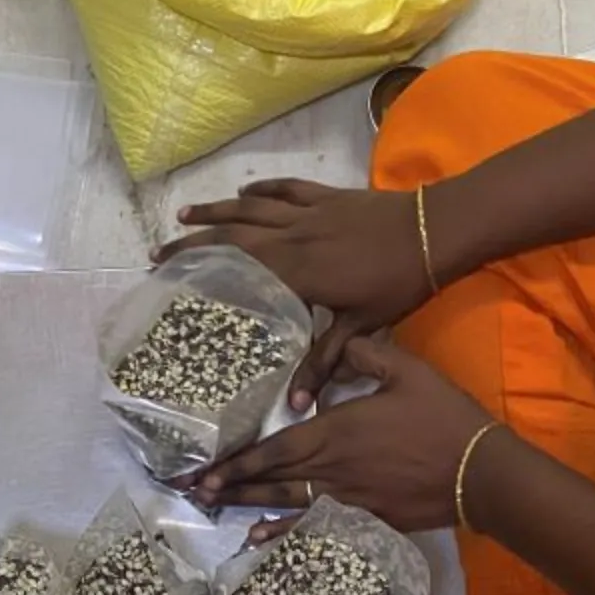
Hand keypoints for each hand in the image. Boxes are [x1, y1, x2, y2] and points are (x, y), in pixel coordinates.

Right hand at [155, 180, 436, 406]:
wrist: (433, 233)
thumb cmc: (398, 284)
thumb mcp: (361, 326)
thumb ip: (324, 361)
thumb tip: (296, 405)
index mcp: (297, 270)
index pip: (238, 269)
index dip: (202, 271)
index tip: (170, 278)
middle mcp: (293, 236)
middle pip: (232, 236)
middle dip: (193, 243)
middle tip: (161, 254)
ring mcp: (309, 212)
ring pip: (251, 207)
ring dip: (216, 211)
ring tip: (184, 216)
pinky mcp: (327, 196)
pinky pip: (285, 189)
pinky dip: (262, 189)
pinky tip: (243, 191)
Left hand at [193, 336, 496, 531]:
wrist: (479, 471)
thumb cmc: (442, 417)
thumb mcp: (407, 370)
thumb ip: (367, 353)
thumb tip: (340, 343)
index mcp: (337, 429)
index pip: (276, 446)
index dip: (238, 458)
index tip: (205, 466)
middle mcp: (333, 468)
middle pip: (272, 477)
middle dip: (230, 483)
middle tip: (193, 490)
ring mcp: (347, 498)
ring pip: (287, 502)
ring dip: (248, 505)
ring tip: (213, 509)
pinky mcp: (365, 518)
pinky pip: (315, 526)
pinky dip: (285, 532)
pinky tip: (260, 537)